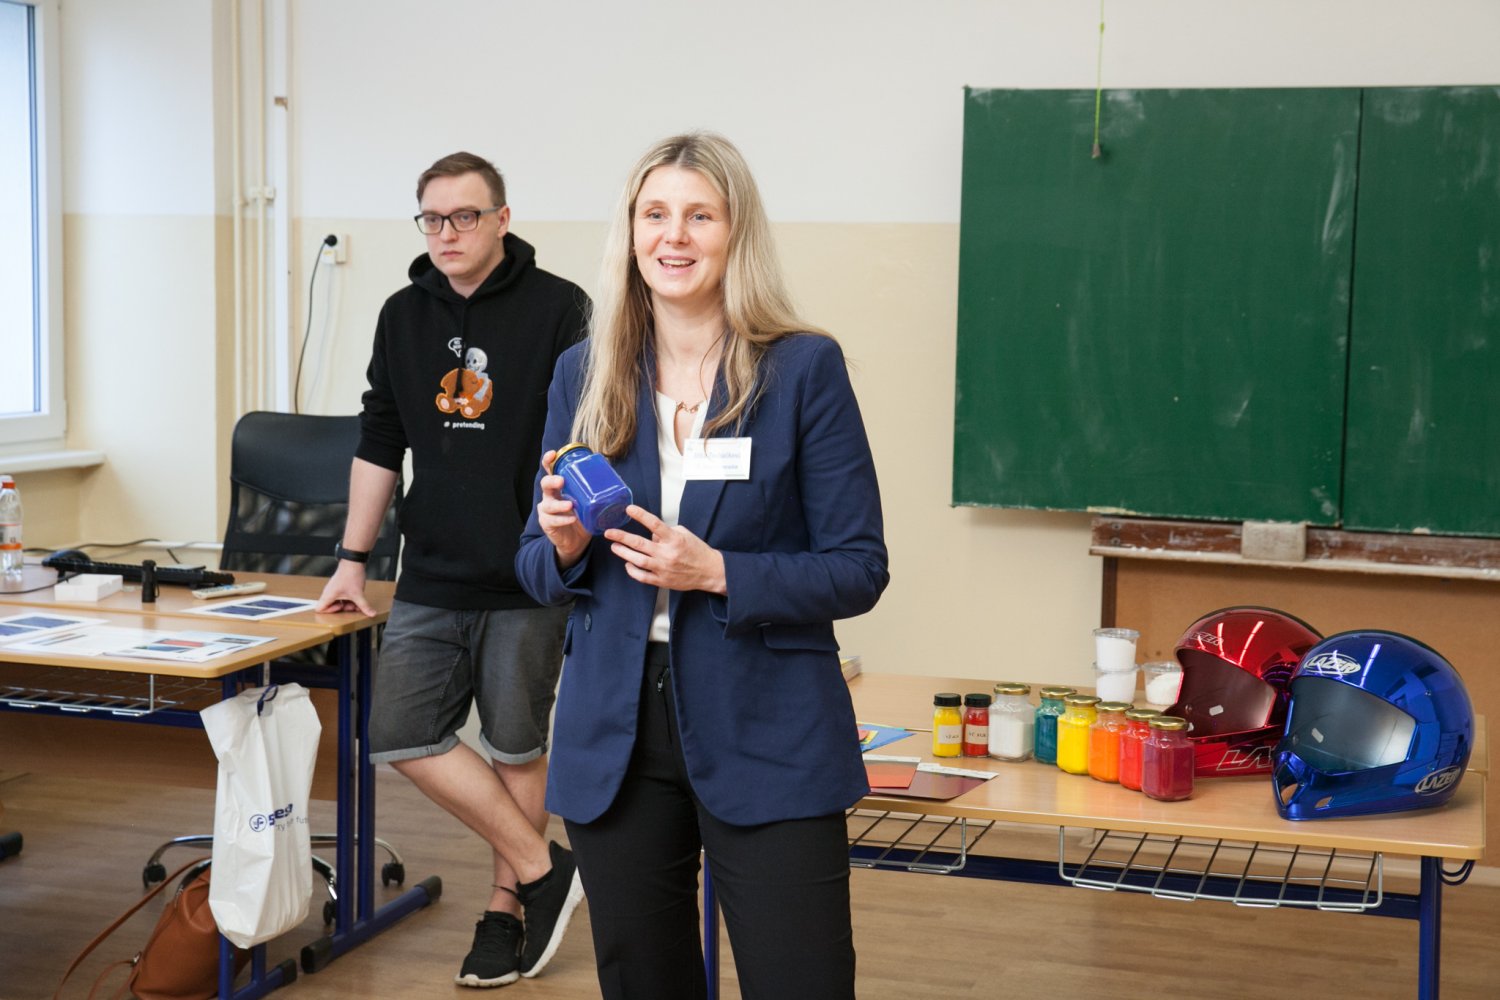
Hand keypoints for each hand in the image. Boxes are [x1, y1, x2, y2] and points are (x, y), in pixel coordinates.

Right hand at [315, 560, 374, 615]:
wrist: (354, 562)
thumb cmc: (351, 576)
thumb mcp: (358, 594)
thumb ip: (364, 606)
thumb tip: (372, 614)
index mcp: (328, 595)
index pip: (319, 609)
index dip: (329, 611)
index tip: (340, 607)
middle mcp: (329, 592)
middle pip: (330, 607)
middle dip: (342, 609)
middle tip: (352, 606)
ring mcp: (334, 590)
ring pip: (337, 602)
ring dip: (346, 605)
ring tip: (356, 603)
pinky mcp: (339, 587)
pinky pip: (341, 597)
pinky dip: (348, 600)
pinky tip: (358, 599)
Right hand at [537, 450, 590, 567]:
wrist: (576, 541)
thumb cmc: (582, 517)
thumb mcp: (589, 501)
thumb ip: (596, 490)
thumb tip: (616, 477)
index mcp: (559, 487)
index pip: (551, 470)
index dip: (549, 461)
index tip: (553, 454)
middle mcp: (550, 496)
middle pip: (545, 484)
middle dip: (552, 481)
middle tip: (562, 481)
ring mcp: (547, 511)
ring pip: (548, 504)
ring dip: (559, 505)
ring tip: (570, 505)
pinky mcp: (547, 524)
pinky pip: (553, 521)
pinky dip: (562, 519)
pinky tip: (571, 519)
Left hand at [605, 505, 726, 594]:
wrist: (710, 571)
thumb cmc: (697, 551)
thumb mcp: (684, 534)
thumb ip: (665, 532)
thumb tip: (650, 534)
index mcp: (674, 539)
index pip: (654, 524)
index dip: (640, 515)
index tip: (629, 509)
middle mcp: (667, 553)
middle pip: (640, 543)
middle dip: (622, 537)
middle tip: (609, 532)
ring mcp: (663, 568)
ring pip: (638, 560)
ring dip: (624, 553)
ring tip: (615, 547)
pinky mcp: (662, 581)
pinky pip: (642, 576)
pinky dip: (632, 571)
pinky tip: (628, 565)